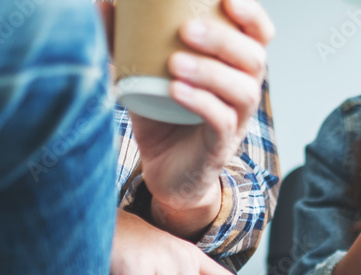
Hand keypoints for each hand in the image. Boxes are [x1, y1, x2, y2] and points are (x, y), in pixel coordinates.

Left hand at [101, 0, 275, 237]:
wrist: (163, 171)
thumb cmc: (161, 115)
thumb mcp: (142, 72)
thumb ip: (125, 40)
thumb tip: (102, 3)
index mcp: (233, 66)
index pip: (259, 34)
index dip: (252, 15)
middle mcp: (243, 91)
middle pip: (254, 58)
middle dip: (224, 40)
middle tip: (186, 30)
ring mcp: (236, 120)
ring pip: (243, 90)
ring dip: (211, 72)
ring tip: (175, 62)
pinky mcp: (220, 147)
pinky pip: (222, 122)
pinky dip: (201, 103)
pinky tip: (176, 90)